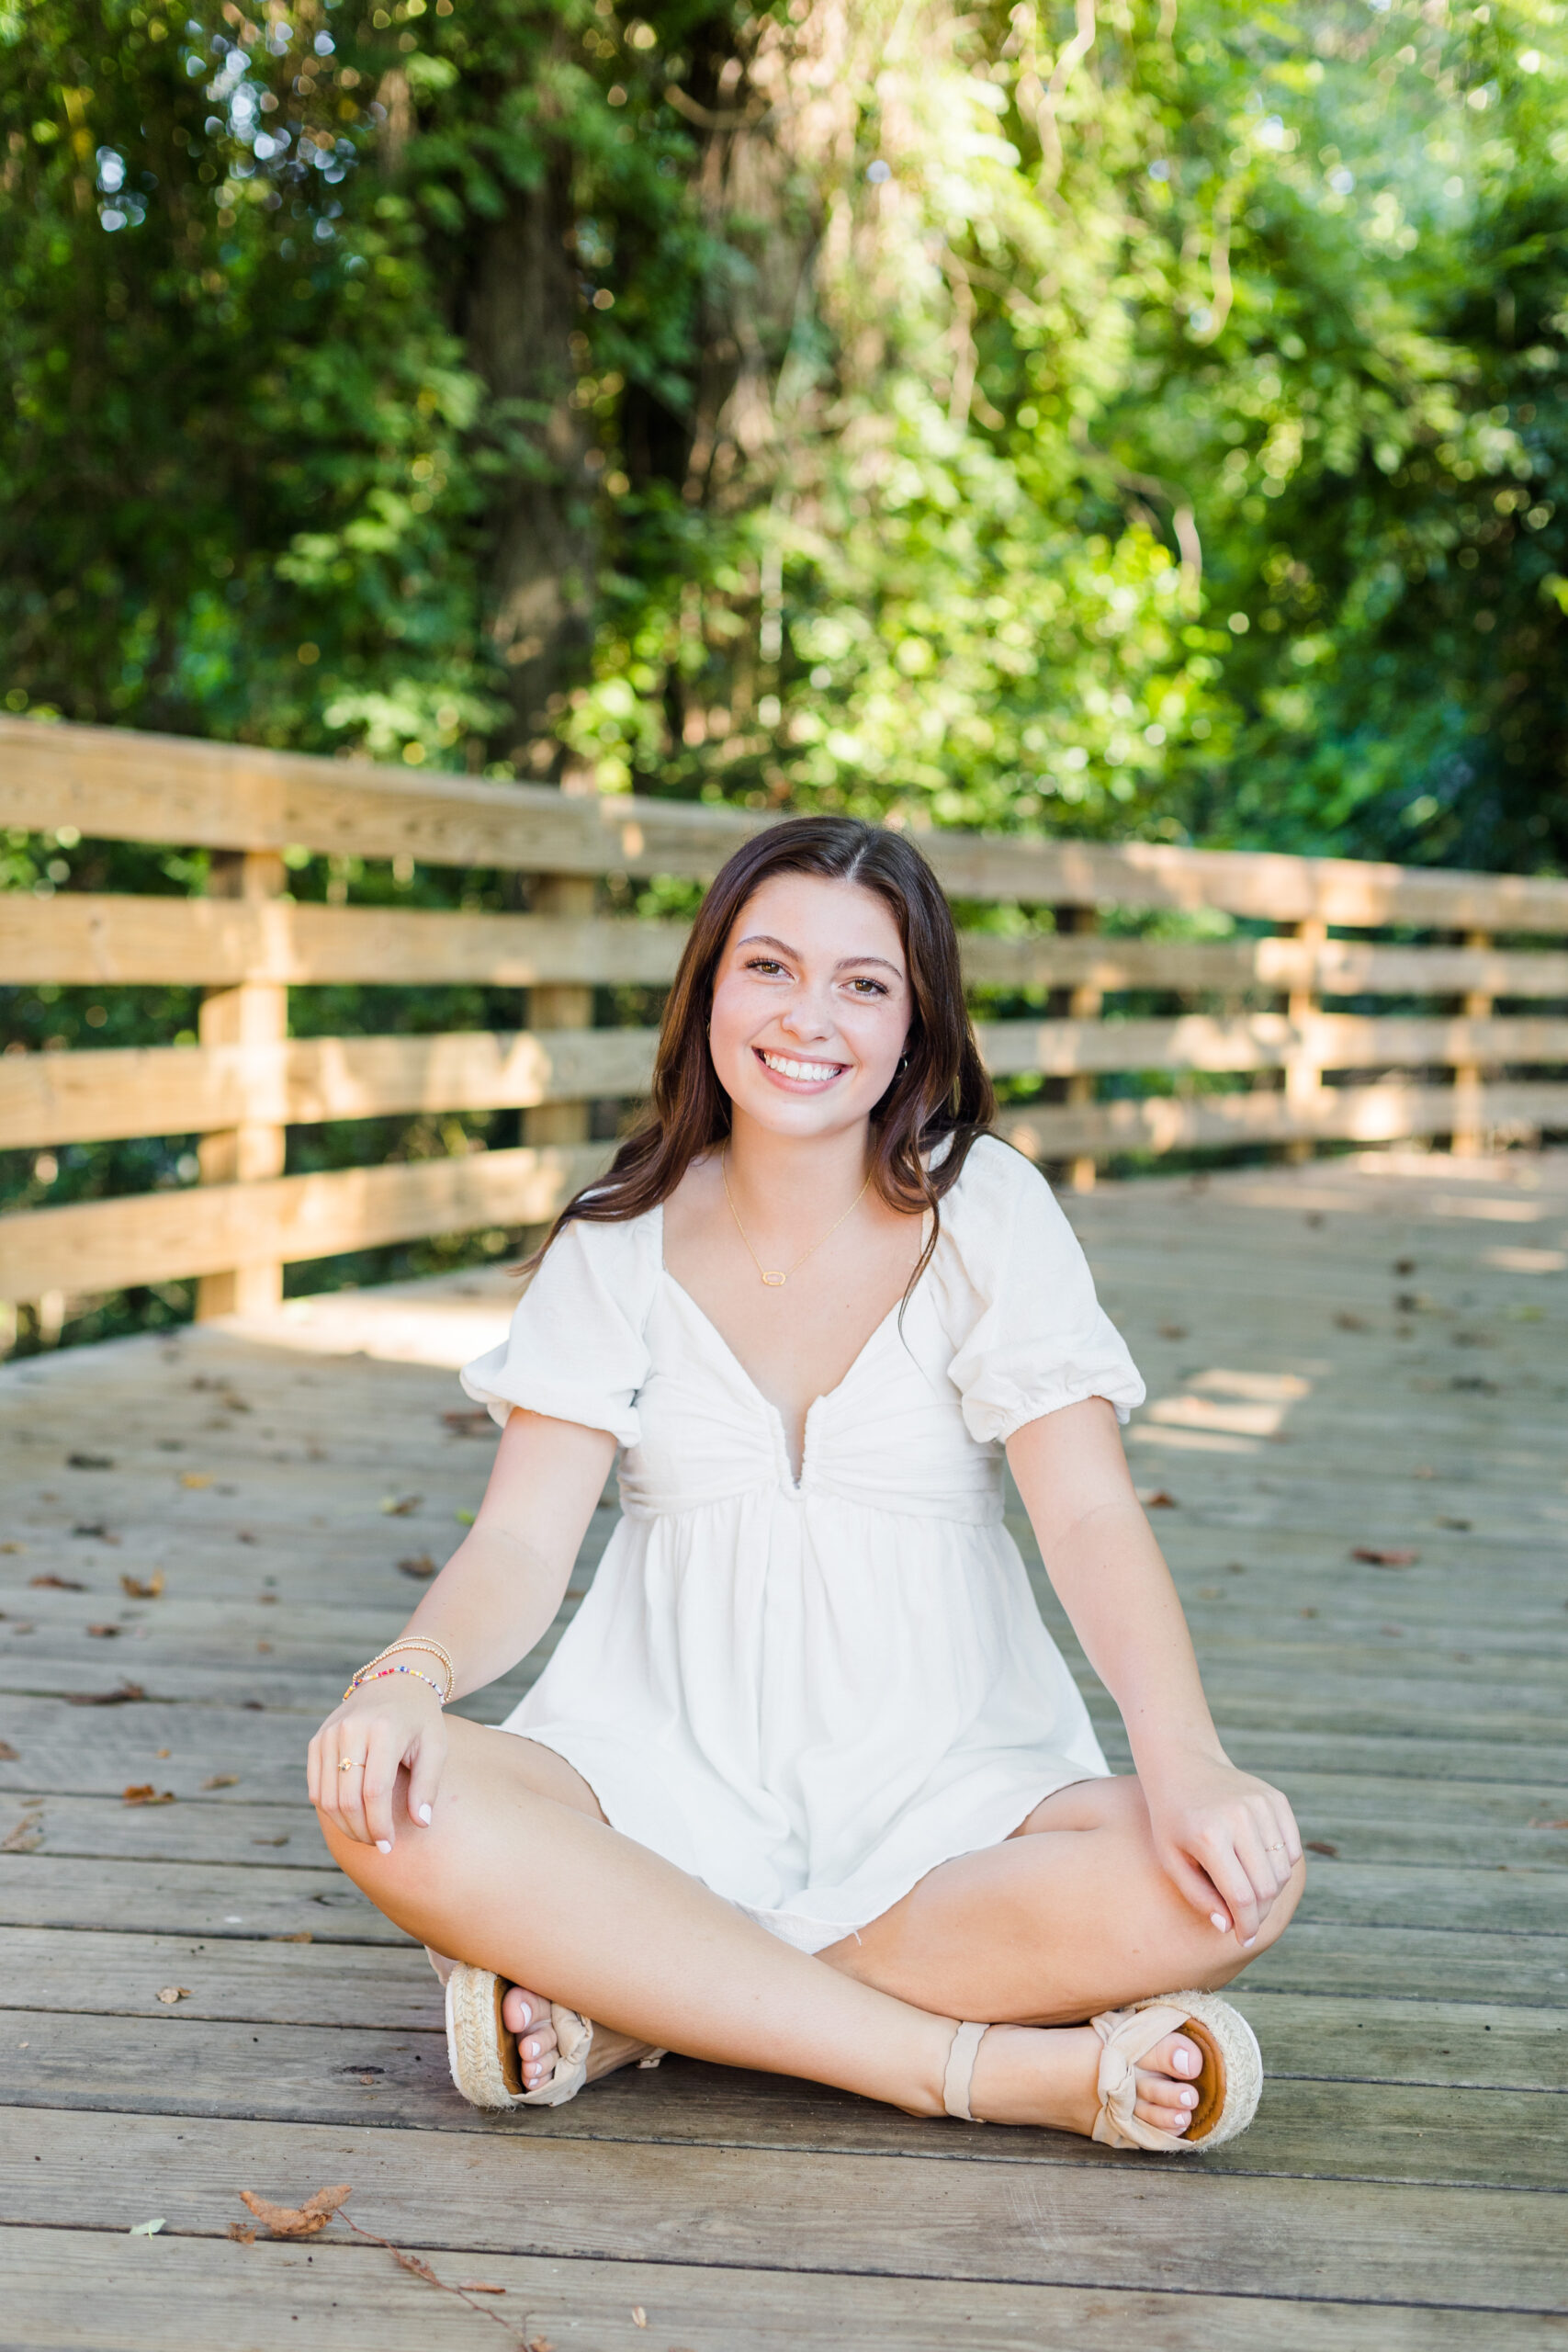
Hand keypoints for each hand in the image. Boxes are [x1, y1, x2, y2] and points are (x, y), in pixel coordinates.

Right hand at [307, 1680, 446, 1850]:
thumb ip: (428, 1785)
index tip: (388, 1846)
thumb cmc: (420, 1719)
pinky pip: (315, 1786)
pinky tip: (350, 1818)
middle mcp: (351, 1729)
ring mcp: (329, 1734)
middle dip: (361, 1830)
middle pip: (347, 1798)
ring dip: (344, 1825)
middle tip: (378, 1845)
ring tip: (365, 1835)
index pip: (374, 1791)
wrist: (395, 1682)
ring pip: (327, 1797)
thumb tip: (420, 1824)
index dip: (379, 1824)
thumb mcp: (436, 1746)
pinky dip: (329, 1809)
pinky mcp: (317, 1740)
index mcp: (384, 1729)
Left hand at [1144, 1749, 1302, 1948]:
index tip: (1243, 1939)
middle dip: (1260, 1912)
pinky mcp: (1275, 1798)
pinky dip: (1282, 1865)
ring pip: (1283, 1869)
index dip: (1246, 1924)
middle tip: (1247, 1920)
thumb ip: (1198, 1896)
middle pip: (1267, 1886)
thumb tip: (1228, 1926)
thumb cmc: (1172, 1818)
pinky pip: (1292, 1846)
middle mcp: (1238, 1818)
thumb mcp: (1171, 1858)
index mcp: (1209, 1836)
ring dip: (1272, 1890)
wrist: (1183, 1763)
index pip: (1241, 1896)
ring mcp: (1260, 1805)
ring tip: (1250, 1892)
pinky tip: (1261, 1867)